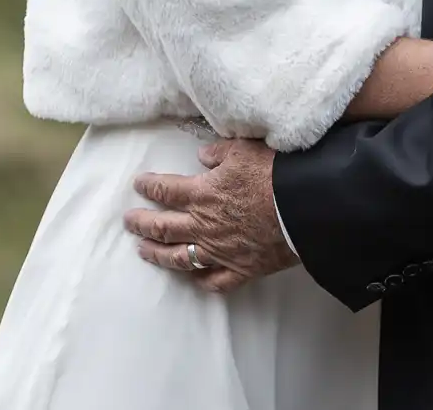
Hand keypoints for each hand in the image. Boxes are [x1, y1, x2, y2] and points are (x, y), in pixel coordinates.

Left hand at [124, 138, 298, 294]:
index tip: (138, 185)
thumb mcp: (243, 149)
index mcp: (201, 193)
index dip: (148, 186)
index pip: (165, 190)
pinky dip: (202, 281)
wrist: (303, 208)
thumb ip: (219, 152)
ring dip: (158, 255)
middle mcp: (203, 225)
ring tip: (144, 251)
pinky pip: (215, 282)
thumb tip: (203, 156)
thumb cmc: (273, 174)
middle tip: (129, 222)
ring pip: (179, 258)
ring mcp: (219, 251)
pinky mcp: (240, 269)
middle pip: (162, 227)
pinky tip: (194, 280)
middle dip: (141, 223)